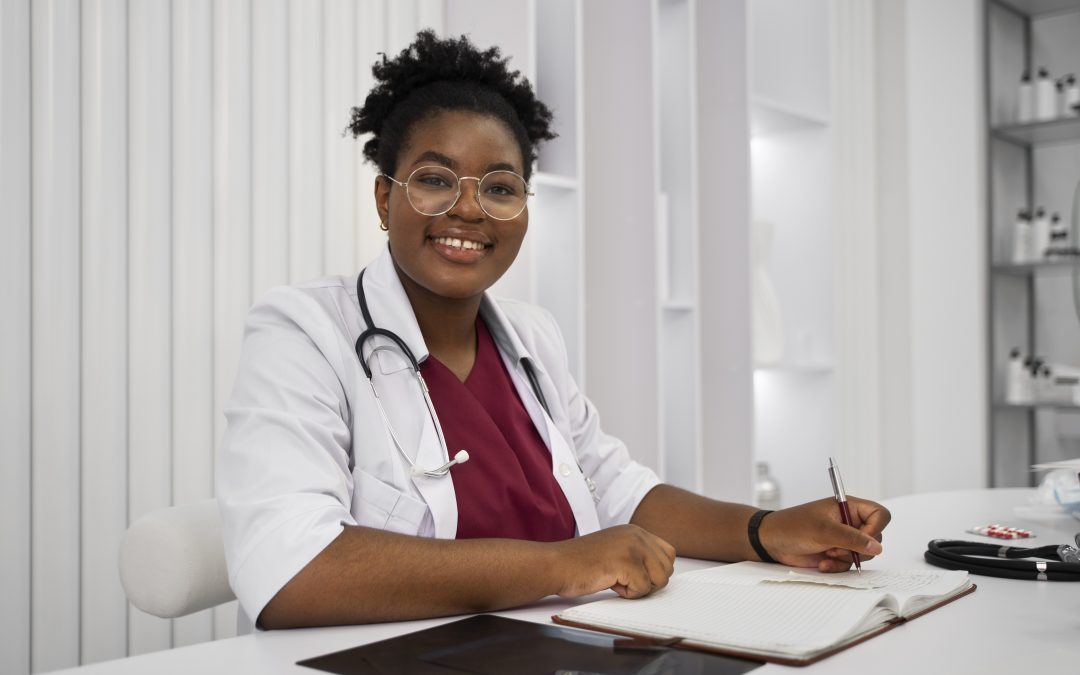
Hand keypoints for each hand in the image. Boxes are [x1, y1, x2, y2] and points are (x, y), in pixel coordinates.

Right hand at [551, 524, 675, 598]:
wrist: (556, 564)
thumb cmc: (580, 563)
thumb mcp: (615, 549)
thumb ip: (638, 555)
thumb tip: (661, 574)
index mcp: (635, 531)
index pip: (668, 554)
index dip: (655, 571)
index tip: (634, 574)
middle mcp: (637, 535)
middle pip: (667, 569)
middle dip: (649, 582)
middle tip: (623, 579)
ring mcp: (632, 547)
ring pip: (659, 579)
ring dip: (639, 588)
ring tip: (616, 580)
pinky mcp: (626, 562)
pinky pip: (643, 589)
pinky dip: (627, 594)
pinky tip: (609, 582)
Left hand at [757, 497, 890, 572]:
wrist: (772, 541)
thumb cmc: (792, 526)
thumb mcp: (823, 530)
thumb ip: (851, 538)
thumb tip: (877, 547)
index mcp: (848, 507)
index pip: (879, 514)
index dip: (877, 528)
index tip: (864, 539)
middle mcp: (849, 522)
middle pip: (875, 538)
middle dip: (857, 548)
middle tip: (836, 546)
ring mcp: (843, 539)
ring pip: (863, 554)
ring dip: (845, 558)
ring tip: (826, 553)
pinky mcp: (837, 553)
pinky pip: (850, 564)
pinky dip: (837, 566)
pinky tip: (822, 562)